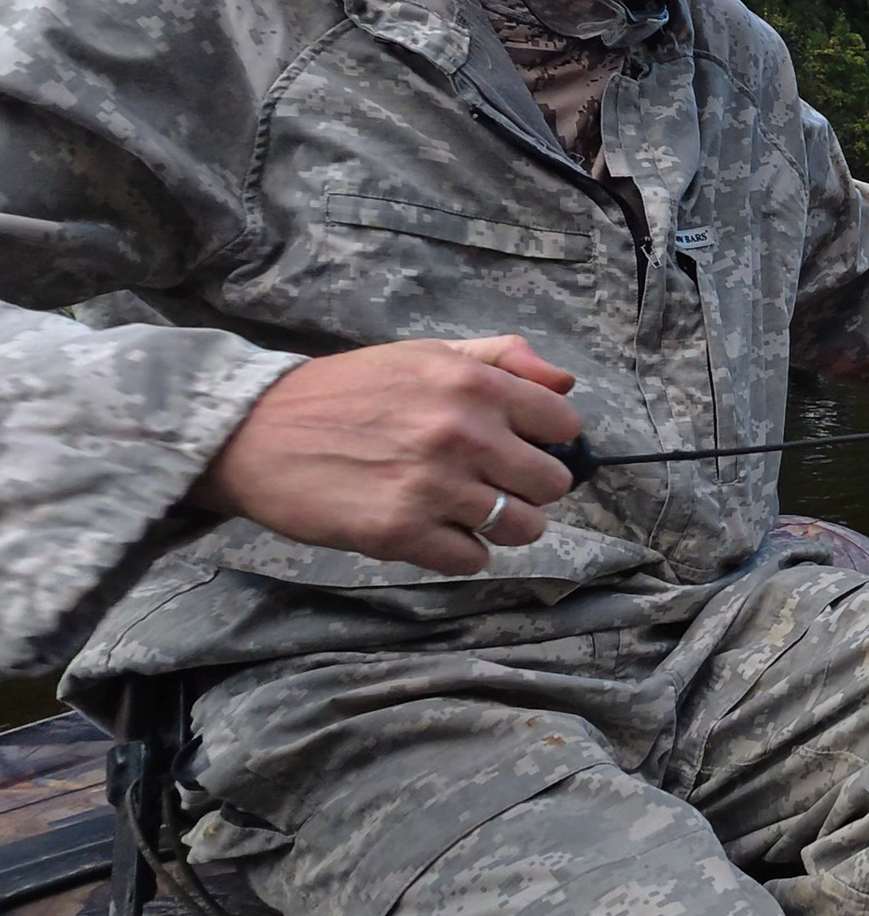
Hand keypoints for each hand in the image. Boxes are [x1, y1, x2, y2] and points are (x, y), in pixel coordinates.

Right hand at [187, 336, 582, 574]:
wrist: (255, 432)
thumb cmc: (346, 392)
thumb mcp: (426, 354)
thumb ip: (501, 359)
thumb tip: (565, 384)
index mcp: (473, 384)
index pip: (564, 425)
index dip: (550, 439)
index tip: (524, 446)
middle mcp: (462, 434)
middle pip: (552, 483)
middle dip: (530, 487)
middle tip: (495, 484)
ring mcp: (433, 487)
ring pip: (522, 527)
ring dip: (502, 525)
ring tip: (467, 512)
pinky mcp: (401, 533)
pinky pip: (472, 561)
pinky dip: (461, 553)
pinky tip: (435, 533)